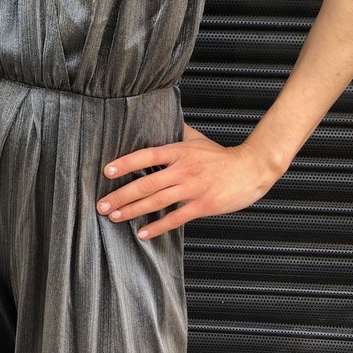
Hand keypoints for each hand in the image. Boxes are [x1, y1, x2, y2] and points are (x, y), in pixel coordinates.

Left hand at [95, 126, 282, 239]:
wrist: (251, 169)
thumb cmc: (220, 155)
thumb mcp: (196, 139)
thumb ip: (175, 132)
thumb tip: (156, 119)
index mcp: (179, 151)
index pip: (147, 155)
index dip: (126, 163)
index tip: (106, 171)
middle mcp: (183, 169)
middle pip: (146, 183)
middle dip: (121, 196)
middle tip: (101, 205)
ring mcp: (192, 188)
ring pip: (156, 202)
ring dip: (132, 211)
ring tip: (114, 217)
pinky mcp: (202, 205)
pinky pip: (175, 218)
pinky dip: (158, 227)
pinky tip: (143, 233)